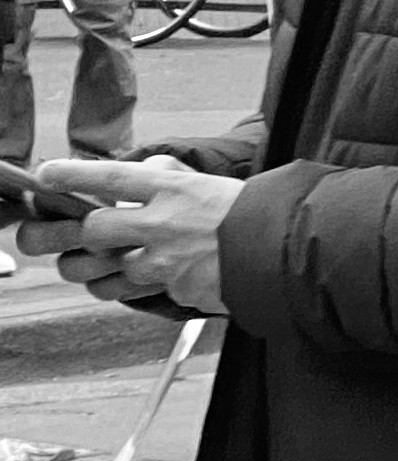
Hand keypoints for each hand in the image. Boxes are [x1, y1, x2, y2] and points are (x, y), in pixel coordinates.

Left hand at [36, 158, 236, 315]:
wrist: (288, 254)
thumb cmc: (255, 214)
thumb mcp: (213, 183)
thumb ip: (173, 177)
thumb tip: (146, 168)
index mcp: (175, 189)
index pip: (111, 177)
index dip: (73, 175)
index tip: (46, 175)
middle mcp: (163, 224)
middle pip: (91, 230)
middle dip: (67, 235)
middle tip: (52, 235)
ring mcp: (164, 262)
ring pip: (105, 270)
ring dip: (95, 268)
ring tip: (100, 263)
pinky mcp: (172, 290)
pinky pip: (135, 292)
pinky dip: (132, 287)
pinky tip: (146, 277)